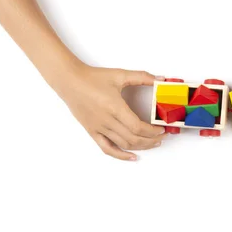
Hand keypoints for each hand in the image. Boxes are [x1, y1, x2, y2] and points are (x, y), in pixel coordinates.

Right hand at [52, 64, 166, 160]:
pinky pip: (107, 148)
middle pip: (133, 139)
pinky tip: (132, 157)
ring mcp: (99, 128)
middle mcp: (107, 121)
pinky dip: (120, 155)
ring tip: (152, 144)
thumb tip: (160, 79)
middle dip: (151, 140)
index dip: (153, 131)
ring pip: (123, 145)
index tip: (162, 129)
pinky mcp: (92, 132)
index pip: (138, 127)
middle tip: (162, 137)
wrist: (70, 81)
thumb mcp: (120, 75)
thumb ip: (142, 77)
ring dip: (141, 147)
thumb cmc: (93, 77)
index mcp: (115, 108)